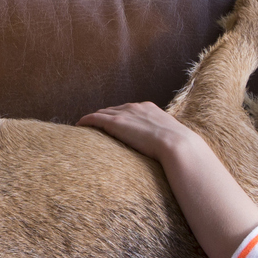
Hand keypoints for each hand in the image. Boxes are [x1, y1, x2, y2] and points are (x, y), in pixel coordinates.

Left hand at [76, 101, 197, 162]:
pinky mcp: (116, 122)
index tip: (114, 124)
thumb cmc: (178, 147)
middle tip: (95, 126)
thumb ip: (163, 139)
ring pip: (103, 112)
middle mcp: (136, 107)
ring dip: (94, 119)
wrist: (177, 145)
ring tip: (85, 127)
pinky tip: (79, 125)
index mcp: (149, 108)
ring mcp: (125, 113)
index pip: (129, 109)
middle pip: (114, 109)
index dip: (119, 116)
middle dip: (105, 116)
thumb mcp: (171, 138)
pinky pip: (95, 118)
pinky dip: (86, 120)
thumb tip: (168, 150)